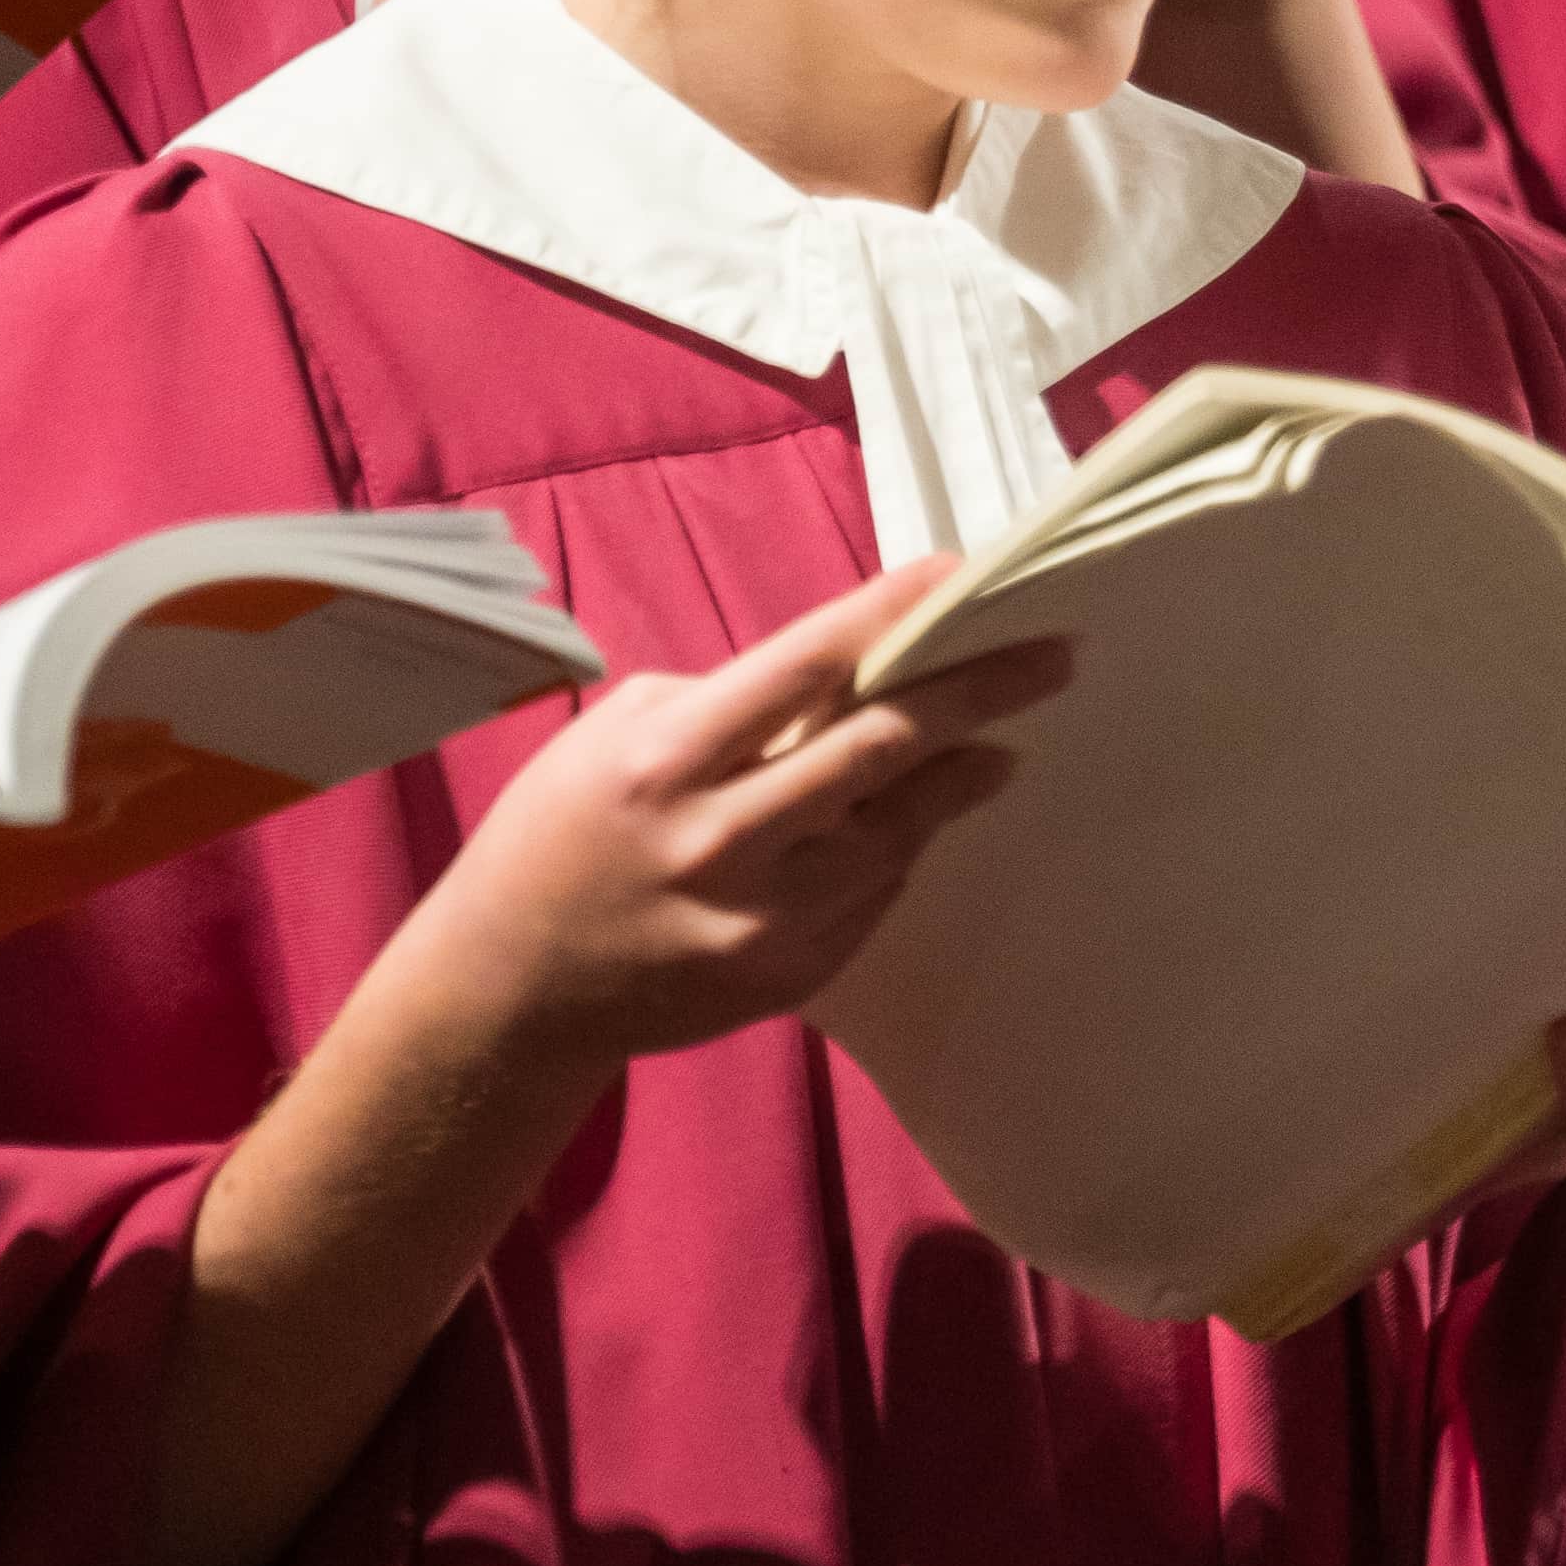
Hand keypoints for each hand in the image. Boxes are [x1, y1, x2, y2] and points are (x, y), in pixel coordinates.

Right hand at [375, 557, 1055, 1081]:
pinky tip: (918, 818)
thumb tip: (845, 677)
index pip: (806, 667)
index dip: (894, 613)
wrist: (510, 990)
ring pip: (898, 829)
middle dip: (979, 693)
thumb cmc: (562, 835)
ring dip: (961, 777)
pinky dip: (900, 847)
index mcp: (668, 760)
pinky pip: (873, 894)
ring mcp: (761, 918)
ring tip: (1004, 742)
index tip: (964, 575)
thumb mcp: (614, 739)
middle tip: (1054, 657)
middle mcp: (721, 839)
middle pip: (881, 748)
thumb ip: (728, 705)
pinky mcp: (788, 975)